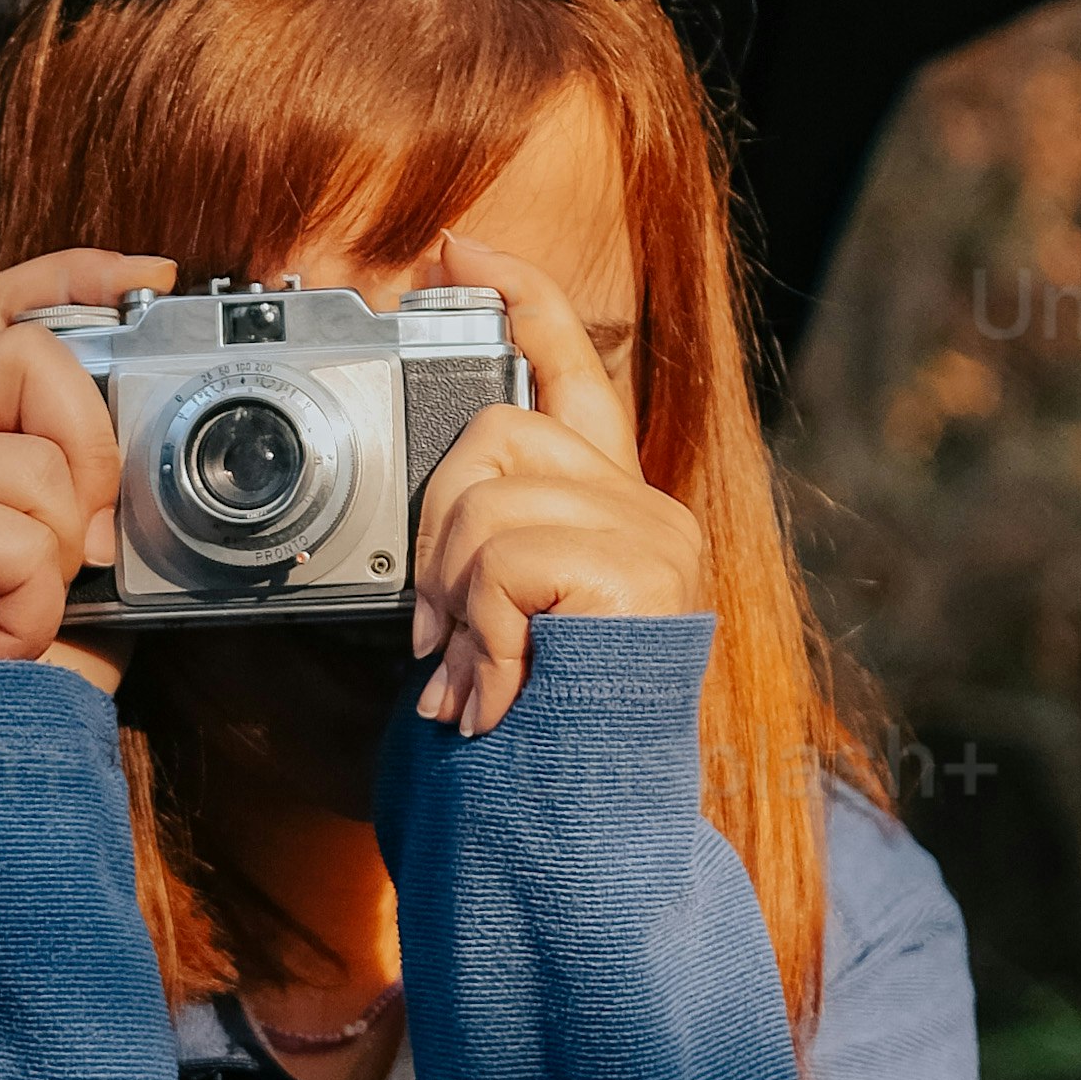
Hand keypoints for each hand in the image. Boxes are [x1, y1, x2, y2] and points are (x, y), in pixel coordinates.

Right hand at [0, 250, 174, 670]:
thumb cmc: (14, 671)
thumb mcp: (81, 558)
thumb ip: (96, 489)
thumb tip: (147, 447)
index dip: (67, 277)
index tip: (148, 276)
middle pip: (29, 358)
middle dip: (88, 452)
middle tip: (77, 546)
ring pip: (37, 465)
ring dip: (59, 561)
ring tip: (14, 613)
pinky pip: (18, 539)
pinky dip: (34, 605)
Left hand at [405, 235, 706, 734]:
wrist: (588, 832)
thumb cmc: (538, 734)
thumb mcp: (503, 618)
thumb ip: (487, 546)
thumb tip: (429, 516)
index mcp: (614, 505)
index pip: (573, 368)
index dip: (520, 296)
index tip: (461, 248)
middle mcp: (648, 507)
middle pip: (493, 439)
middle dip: (435, 543)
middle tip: (442, 639)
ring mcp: (651, 536)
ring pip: (483, 503)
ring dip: (454, 605)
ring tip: (475, 678)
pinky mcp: (639, 569)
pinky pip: (502, 561)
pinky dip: (482, 637)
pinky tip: (499, 694)